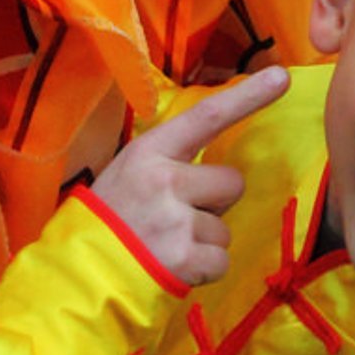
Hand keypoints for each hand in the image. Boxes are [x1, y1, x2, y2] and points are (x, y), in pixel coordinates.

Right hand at [89, 66, 289, 287]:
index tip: (281, 77)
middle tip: (175, 220)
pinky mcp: (186, 258)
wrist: (73, 277)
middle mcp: (165, 180)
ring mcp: (176, 220)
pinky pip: (221, 260)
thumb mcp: (125, 178)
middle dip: (215, 204)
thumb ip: (167, 167)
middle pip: (232, 182)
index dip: (246, 97)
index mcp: (148, 154)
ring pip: (225, 227)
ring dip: (203, 241)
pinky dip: (203, 270)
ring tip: (165, 247)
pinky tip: (173, 268)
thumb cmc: (103, 224)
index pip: (206, 118)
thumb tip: (217, 174)